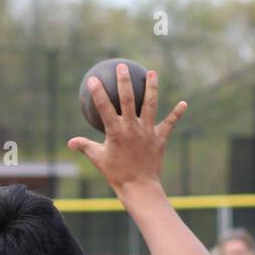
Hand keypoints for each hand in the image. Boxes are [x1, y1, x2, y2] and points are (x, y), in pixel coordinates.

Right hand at [67, 65, 186, 193]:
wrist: (139, 187)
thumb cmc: (117, 174)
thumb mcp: (98, 159)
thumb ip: (85, 147)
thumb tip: (70, 142)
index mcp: (115, 131)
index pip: (104, 107)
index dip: (98, 92)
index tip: (93, 79)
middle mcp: (132, 128)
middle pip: (128, 99)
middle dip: (124, 81)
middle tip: (122, 67)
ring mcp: (147, 132)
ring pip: (150, 105)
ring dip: (152, 88)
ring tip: (152, 73)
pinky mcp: (160, 138)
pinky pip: (169, 123)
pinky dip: (177, 113)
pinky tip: (184, 103)